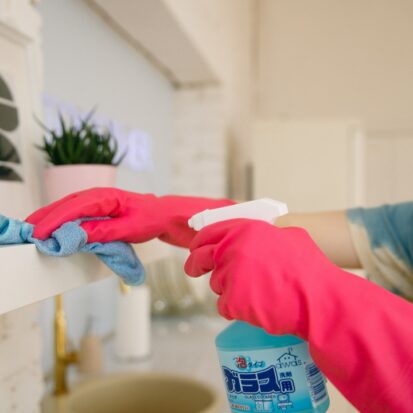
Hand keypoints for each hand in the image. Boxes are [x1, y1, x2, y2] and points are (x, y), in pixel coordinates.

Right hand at [26, 187, 233, 246]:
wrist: (163, 214)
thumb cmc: (150, 218)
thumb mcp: (130, 229)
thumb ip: (103, 231)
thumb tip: (77, 235)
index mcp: (107, 197)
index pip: (76, 208)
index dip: (56, 220)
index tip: (41, 233)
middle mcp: (99, 195)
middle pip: (66, 204)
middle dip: (46, 217)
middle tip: (28, 231)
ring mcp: (98, 200)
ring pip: (68, 206)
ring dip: (50, 217)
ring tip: (33, 228)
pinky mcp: (98, 208)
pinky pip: (75, 211)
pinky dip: (62, 218)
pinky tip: (53, 226)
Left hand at [185, 219, 412, 412]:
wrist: (318, 299)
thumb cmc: (310, 269)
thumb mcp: (291, 236)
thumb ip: (267, 234)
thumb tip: (262, 237)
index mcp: (245, 230)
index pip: (209, 233)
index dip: (200, 242)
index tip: (196, 249)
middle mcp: (233, 249)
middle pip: (201, 257)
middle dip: (196, 265)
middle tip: (195, 270)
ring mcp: (230, 274)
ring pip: (217, 284)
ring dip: (229, 289)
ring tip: (256, 292)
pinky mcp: (232, 300)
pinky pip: (224, 305)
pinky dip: (236, 309)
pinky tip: (256, 306)